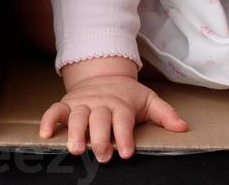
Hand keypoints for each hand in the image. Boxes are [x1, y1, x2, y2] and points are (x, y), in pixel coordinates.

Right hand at [38, 74, 187, 161]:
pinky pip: (55, 110)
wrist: (104, 74)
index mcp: (121, 104)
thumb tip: (183, 127)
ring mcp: (82, 104)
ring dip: (75, 132)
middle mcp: (101, 104)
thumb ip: (165, 114)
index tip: (126, 152)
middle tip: (103, 154)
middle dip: (100, 138)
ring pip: (77, 116)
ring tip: (76, 149)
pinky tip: (45, 134)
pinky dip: (49, 120)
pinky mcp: (67, 104)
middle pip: (99, 120)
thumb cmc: (127, 95)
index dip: (124, 136)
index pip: (123, 120)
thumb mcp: (148, 100)